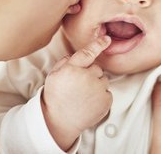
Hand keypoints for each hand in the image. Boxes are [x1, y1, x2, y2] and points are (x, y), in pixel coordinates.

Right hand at [42, 36, 111, 150]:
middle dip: (90, 73)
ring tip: (83, 95)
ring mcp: (98, 90)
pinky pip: (107, 92)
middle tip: (79, 85)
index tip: (106, 39)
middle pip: (96, 68)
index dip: (98, 44)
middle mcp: (87, 77)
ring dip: (96, 85)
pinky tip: (89, 102)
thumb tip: (75, 55)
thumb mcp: (53, 75)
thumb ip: (65, 62)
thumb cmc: (56, 97)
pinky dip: (101, 96)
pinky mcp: (106, 101)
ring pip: (103, 80)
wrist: (59, 121)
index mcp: (72, 69)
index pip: (87, 52)